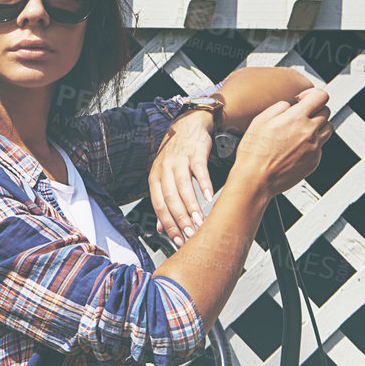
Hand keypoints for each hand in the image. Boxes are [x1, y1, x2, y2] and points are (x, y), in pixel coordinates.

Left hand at [149, 110, 214, 243]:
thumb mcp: (165, 177)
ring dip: (192, 207)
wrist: (188, 125)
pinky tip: (210, 197)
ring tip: (200, 222)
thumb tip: (160, 229)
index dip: (167, 225)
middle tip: (190, 235)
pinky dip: (204, 184)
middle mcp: (164, 170)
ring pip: (183, 187)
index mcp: (155, 179)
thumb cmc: (176, 155)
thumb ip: (164, 204)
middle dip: (180, 220)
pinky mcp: (195, 153)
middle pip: (170, 199)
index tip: (177, 240)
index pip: (158, 206)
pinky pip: (199, 170)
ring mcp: (179, 161)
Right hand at [234, 87, 331, 197]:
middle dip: (314, 110)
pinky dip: (311, 144)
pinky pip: (320, 147)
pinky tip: (295, 149)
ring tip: (301, 132)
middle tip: (300, 117)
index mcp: (296, 118)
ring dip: (318, 126)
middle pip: (326, 111)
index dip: (312, 95)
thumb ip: (278, 107)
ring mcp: (314, 147)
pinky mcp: (314, 161)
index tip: (303, 100)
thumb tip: (289, 105)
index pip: (321, 96)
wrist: (256, 180)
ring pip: (328, 128)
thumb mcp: (259, 121)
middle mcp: (309, 131)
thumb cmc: (253, 154)